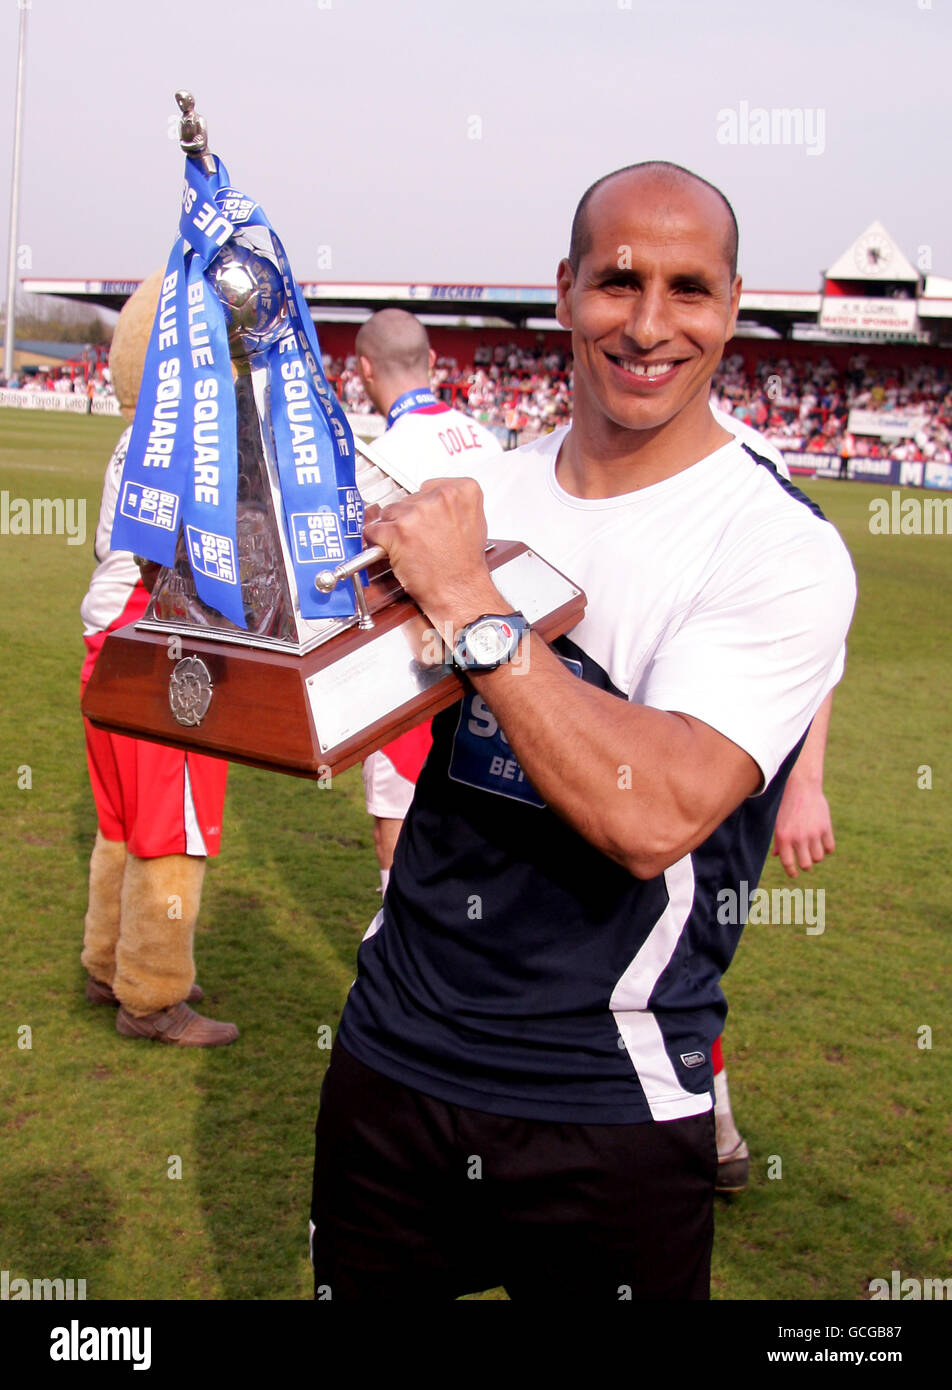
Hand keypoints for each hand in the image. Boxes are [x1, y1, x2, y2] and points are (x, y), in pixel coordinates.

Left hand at [362, 478, 502, 632]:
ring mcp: (417, 514)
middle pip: (408, 499)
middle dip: (409, 518)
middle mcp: (439, 498)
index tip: (426, 517)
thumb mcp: (474, 523)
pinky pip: (374, 530)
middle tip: (421, 539)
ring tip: (411, 547)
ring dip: (394, 529)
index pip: (428, 487)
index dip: (424, 505)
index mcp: (462, 491)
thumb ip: (453, 506)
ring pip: (389, 513)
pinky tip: (391, 550)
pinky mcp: (397, 532)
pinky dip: (377, 541)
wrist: (459, 591)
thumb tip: (431, 501)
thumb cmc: (464, 565)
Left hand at [771, 776, 834, 878]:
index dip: (791, 872)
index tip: (794, 875)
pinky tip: (823, 842)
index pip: (788, 863)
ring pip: (819, 858)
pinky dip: (827, 848)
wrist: (802, 787)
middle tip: (806, 861)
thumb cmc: (787, 806)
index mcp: (783, 837)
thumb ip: (779, 841)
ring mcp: (813, 833)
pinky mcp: (825, 828)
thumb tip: (778, 856)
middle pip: (806, 865)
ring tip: (814, 848)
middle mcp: (798, 838)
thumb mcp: (779, 823)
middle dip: (806, 865)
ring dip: (816, 856)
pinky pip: (830, 848)